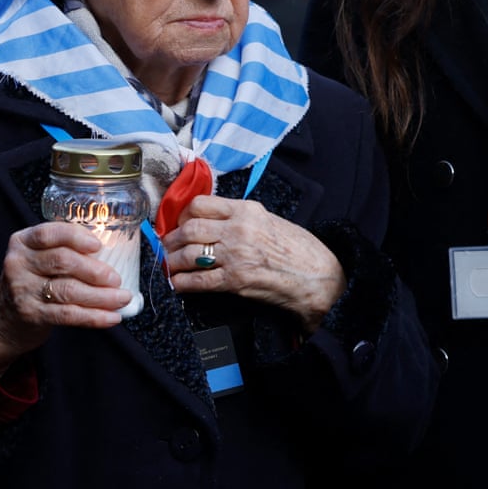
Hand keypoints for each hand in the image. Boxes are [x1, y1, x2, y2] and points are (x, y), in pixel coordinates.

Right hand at [0, 222, 131, 368]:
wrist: (2, 317)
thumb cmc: (31, 281)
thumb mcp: (36, 258)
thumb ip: (62, 250)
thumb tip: (110, 253)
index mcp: (22, 241)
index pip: (48, 233)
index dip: (75, 237)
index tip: (98, 245)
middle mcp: (19, 263)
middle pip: (62, 262)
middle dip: (95, 271)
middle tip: (116, 278)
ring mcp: (23, 290)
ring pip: (68, 290)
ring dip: (101, 296)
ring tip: (122, 298)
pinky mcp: (31, 314)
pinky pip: (68, 314)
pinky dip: (93, 316)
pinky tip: (112, 317)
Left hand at [161, 196, 346, 331]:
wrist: (318, 276)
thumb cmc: (298, 249)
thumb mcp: (269, 220)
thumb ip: (241, 218)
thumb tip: (213, 221)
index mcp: (246, 210)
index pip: (200, 204)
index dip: (183, 215)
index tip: (179, 223)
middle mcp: (238, 229)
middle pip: (190, 228)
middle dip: (173, 239)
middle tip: (169, 246)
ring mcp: (236, 255)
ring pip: (189, 253)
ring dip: (174, 261)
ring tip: (170, 266)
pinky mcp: (235, 280)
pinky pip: (198, 280)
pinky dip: (182, 282)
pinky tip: (178, 284)